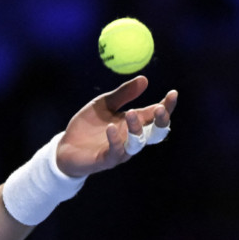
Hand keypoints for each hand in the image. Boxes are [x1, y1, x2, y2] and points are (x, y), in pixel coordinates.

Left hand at [56, 76, 177, 176]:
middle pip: (155, 132)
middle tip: (159, 108)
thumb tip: (144, 79)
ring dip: (136, 129)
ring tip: (131, 113)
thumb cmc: (88, 125)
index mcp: (134, 123)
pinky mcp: (106, 160)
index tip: (173, 93)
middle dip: (160, 121)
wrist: (66, 146)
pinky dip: (115, 140)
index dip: (167, 106)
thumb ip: (123, 94)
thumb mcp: (103, 104)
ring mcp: (121, 151)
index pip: (156, 115)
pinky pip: (115, 152)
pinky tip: (110, 127)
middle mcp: (132, 138)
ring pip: (137, 143)